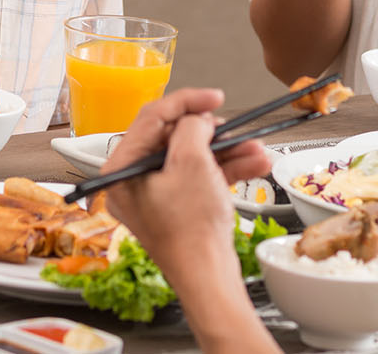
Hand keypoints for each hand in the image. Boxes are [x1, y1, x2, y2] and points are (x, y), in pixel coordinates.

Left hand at [103, 89, 270, 284]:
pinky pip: (199, 178)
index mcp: (121, 170)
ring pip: (192, 158)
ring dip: (227, 150)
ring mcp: (155, 196)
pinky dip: (225, 169)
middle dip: (212, 132)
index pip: (150, 119)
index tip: (212, 97)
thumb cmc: (191, 232)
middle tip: (230, 125)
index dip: (186, 102)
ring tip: (255, 147)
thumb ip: (191, 129)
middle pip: (173, 138)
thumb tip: (195, 118)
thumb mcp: (192, 163)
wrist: (208, 279)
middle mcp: (132, 182)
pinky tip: (254, 163)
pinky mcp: (177, 208)